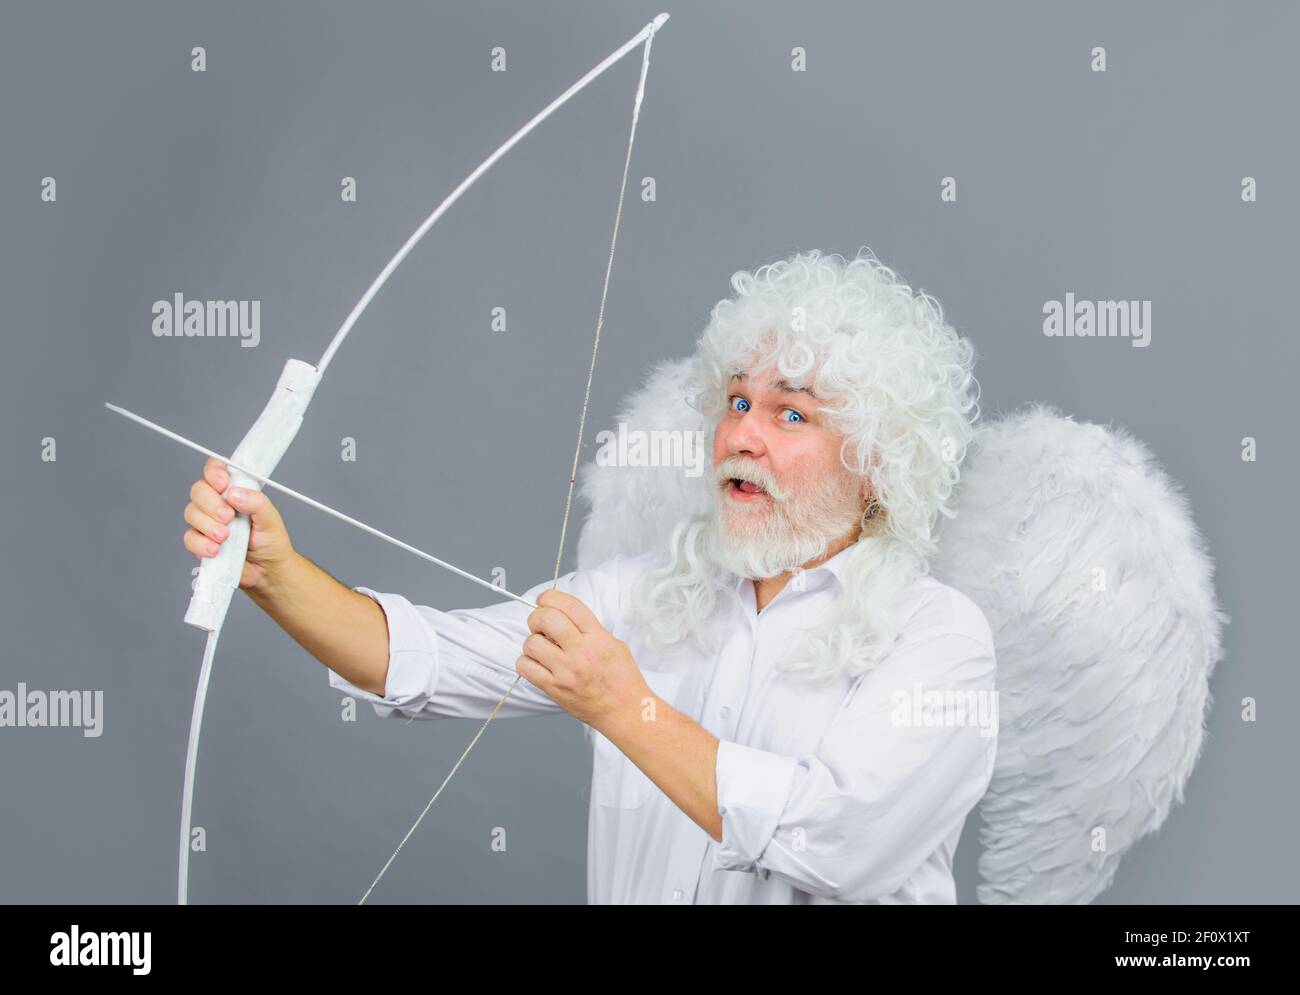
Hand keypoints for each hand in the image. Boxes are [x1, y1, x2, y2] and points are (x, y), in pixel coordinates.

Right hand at [182, 456, 293, 589]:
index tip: (223, 484)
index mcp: (235, 491)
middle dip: (211, 503)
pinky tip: (215, 550)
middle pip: (199, 490)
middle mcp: (217, 503)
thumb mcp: (271, 519)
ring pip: (191, 513)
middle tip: (229, 518)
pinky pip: (190, 538)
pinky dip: (201, 543)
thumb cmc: (271, 541)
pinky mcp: (201, 542)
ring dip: (207, 525)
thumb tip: (234, 493)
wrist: (268, 571)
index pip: (216, 470)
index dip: (214, 472)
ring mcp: (207, 523)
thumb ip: (256, 502)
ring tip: (226, 537)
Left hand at [516, 590, 650, 728]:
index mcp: (598, 637)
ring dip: (533, 642)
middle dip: (537, 616)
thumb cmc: (622, 679)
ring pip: (531, 643)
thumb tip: (561, 616)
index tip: (544, 599)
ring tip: (543, 648)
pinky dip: (526, 662)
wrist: (625, 711)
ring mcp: (565, 671)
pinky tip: (538, 664)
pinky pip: (525, 667)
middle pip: (546, 619)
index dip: (550, 597)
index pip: (569, 605)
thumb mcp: (614, 644)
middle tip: (541, 624)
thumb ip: (589, 628)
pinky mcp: (554, 688)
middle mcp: (581, 652)